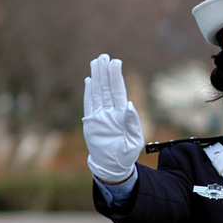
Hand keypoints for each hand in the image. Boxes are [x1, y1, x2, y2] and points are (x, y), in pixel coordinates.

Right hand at [82, 54, 143, 182]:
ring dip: (96, 78)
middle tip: (104, 56)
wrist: (112, 166)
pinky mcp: (90, 123)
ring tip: (95, 62)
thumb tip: (129, 105)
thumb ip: (133, 123)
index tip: (116, 62)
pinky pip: (88, 105)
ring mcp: (100, 116)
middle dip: (105, 72)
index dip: (116, 77)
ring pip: (97, 93)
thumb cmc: (126, 154)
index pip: (119, 91)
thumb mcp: (134, 141)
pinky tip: (88, 80)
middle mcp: (111, 112)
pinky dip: (88, 92)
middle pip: (107, 88)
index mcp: (123, 115)